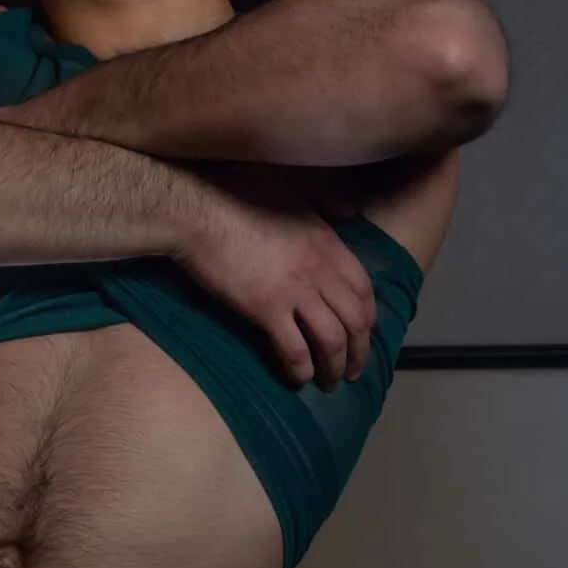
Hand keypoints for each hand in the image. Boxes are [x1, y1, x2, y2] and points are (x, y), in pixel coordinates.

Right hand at [172, 162, 375, 388]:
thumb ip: (327, 198)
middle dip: (358, 351)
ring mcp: (295, 291)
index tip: (363, 334)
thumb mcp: (294, 185)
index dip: (368, 317)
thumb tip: (350, 212)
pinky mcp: (266, 309)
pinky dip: (300, 368)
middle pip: (355, 320)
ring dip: (333, 367)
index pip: (364, 289)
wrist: (199, 211)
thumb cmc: (238, 193)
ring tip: (327, 382)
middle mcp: (320, 269)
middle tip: (351, 370)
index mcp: (329, 242)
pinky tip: (297, 377)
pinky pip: (295, 348)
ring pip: (331, 340)